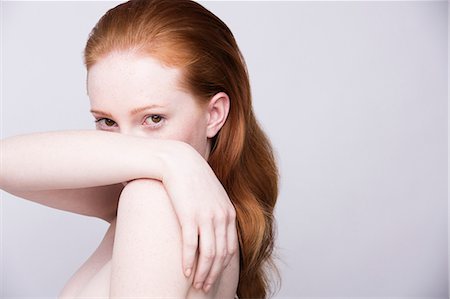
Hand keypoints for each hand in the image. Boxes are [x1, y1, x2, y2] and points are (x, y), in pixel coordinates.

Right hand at [160, 141, 237, 291]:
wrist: (178, 161)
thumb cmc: (193, 180)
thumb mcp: (212, 195)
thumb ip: (218, 212)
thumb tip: (215, 230)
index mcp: (229, 213)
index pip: (231, 248)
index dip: (223, 267)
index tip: (215, 278)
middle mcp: (221, 216)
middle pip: (221, 255)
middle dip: (214, 274)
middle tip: (205, 287)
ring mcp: (206, 216)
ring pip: (209, 254)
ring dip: (203, 273)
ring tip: (196, 284)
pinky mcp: (189, 216)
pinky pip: (191, 246)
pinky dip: (189, 262)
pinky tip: (184, 272)